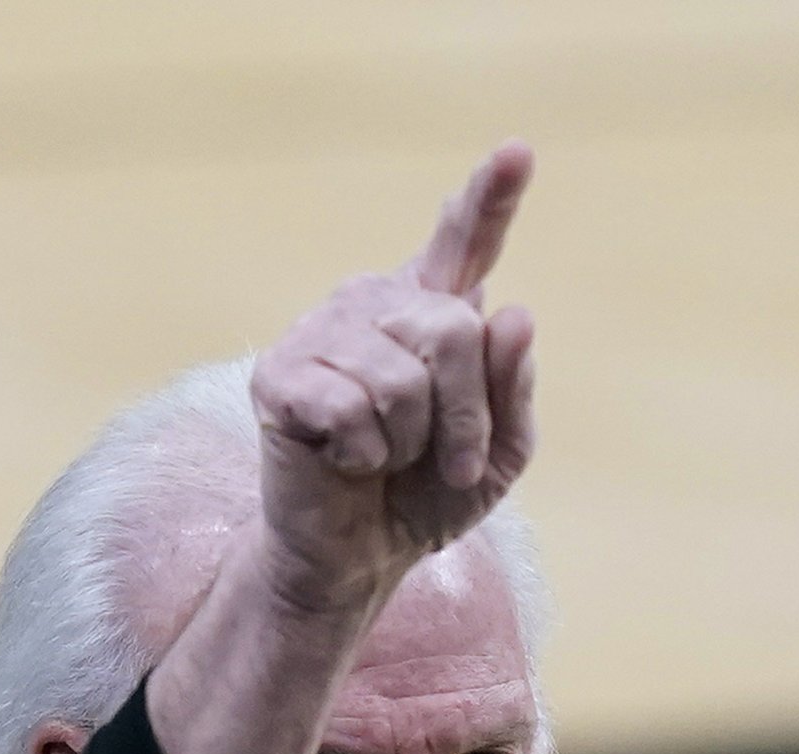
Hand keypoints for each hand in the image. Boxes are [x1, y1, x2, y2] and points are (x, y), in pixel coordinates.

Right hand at [248, 143, 539, 618]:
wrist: (360, 557)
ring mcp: (321, 332)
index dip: (490, 198)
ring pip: (402, 378)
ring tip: (386, 458)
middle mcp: (375, 304)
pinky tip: (344, 460)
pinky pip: (351, 408)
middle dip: (466, 416)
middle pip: (453, 330)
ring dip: (412, 443)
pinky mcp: (280, 376)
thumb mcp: (499, 451)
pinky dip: (362, 455)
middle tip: (449, 462)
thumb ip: (512, 386)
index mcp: (431, 312)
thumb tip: (512, 312)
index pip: (463, 243)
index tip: (518, 151)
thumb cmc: (426, 496)